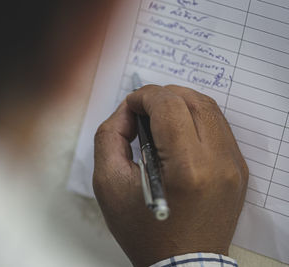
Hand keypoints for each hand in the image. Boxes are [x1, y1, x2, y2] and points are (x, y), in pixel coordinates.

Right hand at [93, 85, 248, 266]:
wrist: (181, 263)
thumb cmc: (143, 231)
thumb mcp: (109, 185)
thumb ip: (109, 137)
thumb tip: (127, 112)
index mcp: (186, 169)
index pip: (169, 105)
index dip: (144, 96)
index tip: (130, 107)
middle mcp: (218, 163)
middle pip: (193, 101)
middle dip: (162, 96)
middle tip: (142, 110)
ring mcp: (234, 166)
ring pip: (209, 110)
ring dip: (180, 104)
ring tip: (158, 119)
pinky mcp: (238, 170)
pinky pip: (218, 128)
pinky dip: (195, 120)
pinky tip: (176, 134)